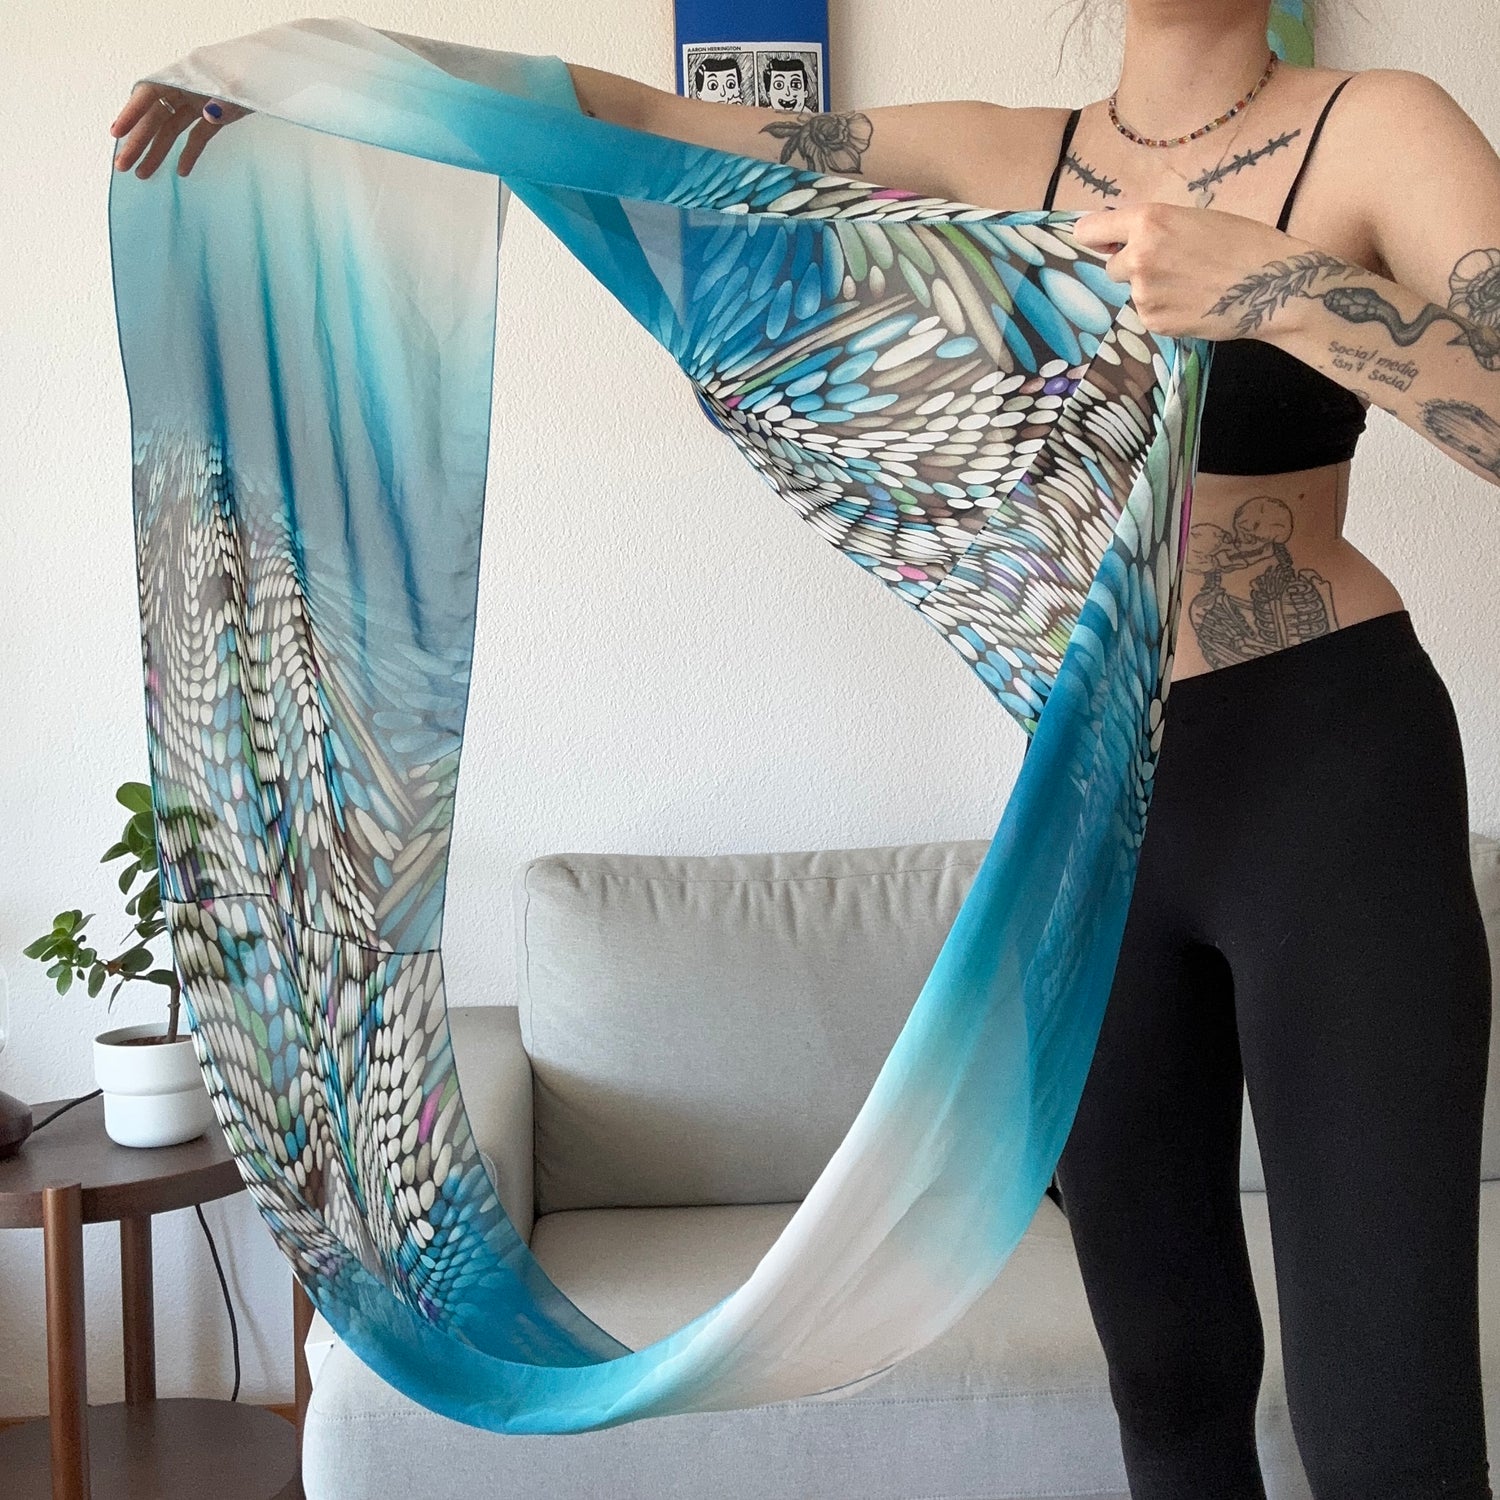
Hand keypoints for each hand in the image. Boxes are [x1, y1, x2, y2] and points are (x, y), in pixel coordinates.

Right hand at [110, 81, 252, 178]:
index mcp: (186, 76)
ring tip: (143, 175)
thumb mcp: (240, 87)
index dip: (132, 113)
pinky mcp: (214, 118)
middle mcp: (186, 89)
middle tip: (123, 166)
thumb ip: (224, 102)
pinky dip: (190, 153)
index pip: (150, 93)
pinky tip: (181, 172)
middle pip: (156, 117)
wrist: (273, 77)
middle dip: (139, 142)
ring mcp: (198, 103)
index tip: (116, 133)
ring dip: (157, 152)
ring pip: (172, 129)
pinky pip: (197, 137)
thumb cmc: (254, 76)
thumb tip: (208, 115)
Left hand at [1071, 202, 1307, 341]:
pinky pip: (1148, 313)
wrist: (1272, 285)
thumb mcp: (1192, 219)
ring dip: (1151, 289)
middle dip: (1132, 266)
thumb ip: (1152, 228)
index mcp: (1148, 222)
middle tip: (1171, 265)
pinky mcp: (1155, 322)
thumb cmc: (1241, 242)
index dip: (1094, 236)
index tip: (1100, 241)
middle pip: (1112, 266)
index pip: (1089, 230)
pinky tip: (1193, 302)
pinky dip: (1164, 310)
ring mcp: (1144, 294)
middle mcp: (1138, 258)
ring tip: (1190, 284)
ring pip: (1132, 291)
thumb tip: (1117, 240)